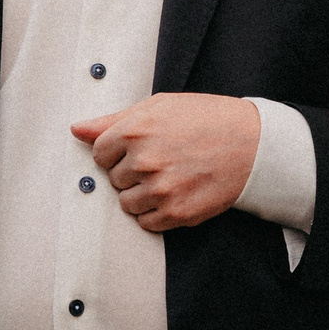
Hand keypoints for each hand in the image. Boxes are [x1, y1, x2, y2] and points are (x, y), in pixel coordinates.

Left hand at [71, 91, 260, 232]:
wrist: (253, 144)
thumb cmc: (205, 119)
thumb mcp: (158, 107)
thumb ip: (112, 120)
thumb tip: (76, 129)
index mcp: (135, 130)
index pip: (99, 153)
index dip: (118, 151)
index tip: (139, 148)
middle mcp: (144, 160)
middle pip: (113, 179)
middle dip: (132, 172)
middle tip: (162, 159)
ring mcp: (160, 189)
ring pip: (127, 203)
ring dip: (142, 194)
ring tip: (169, 177)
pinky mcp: (177, 213)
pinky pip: (146, 222)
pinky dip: (156, 213)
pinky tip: (176, 193)